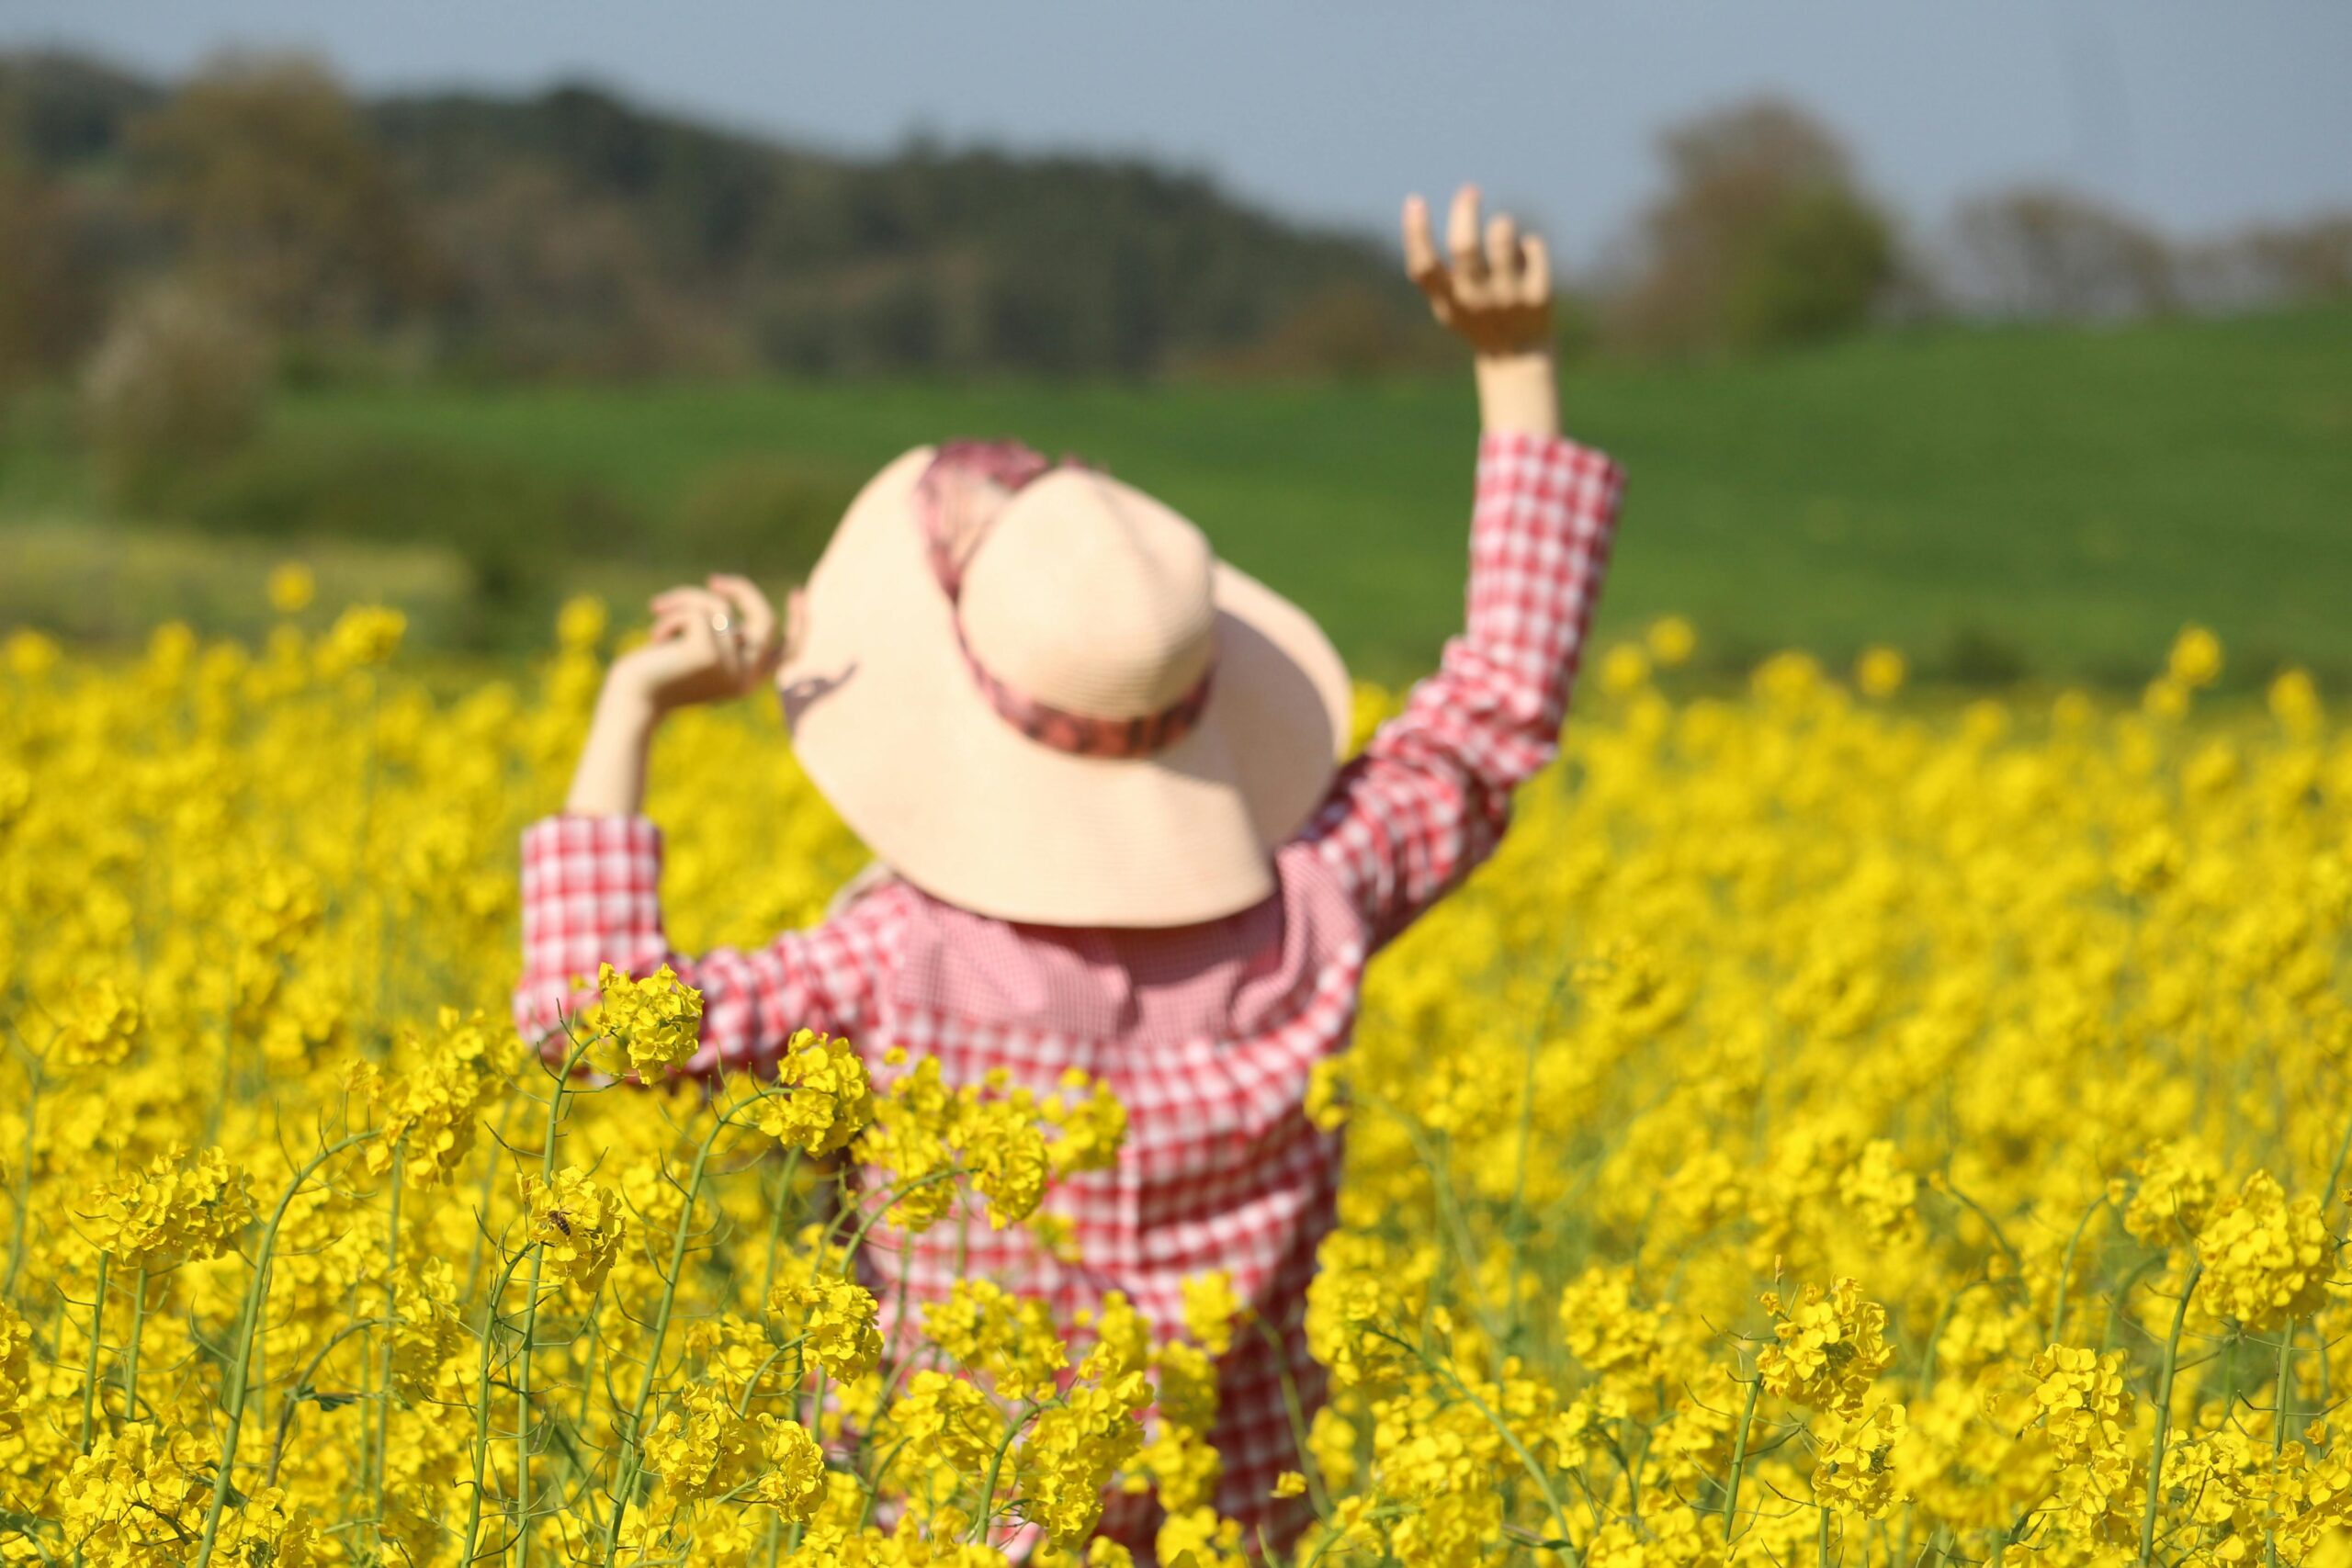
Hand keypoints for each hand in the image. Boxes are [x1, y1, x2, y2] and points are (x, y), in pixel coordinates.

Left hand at [607, 574, 788, 716]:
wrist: (629, 700)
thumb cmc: (656, 673)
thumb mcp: (694, 649)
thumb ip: (718, 633)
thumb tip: (726, 599)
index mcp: (747, 679)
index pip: (788, 652)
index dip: (800, 621)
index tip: (797, 593)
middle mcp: (746, 677)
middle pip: (765, 620)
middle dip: (743, 591)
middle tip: (714, 581)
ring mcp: (730, 668)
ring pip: (720, 608)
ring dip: (685, 601)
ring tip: (658, 613)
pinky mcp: (707, 657)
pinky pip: (698, 613)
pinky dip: (672, 614)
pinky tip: (654, 637)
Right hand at [1402, 185, 1552, 357]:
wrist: (1518, 359)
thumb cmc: (1477, 318)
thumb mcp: (1448, 303)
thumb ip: (1435, 271)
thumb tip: (1435, 205)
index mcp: (1448, 302)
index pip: (1423, 267)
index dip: (1416, 233)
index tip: (1415, 201)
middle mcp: (1476, 301)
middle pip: (1464, 248)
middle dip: (1464, 211)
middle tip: (1469, 190)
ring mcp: (1508, 299)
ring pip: (1502, 239)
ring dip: (1502, 225)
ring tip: (1502, 229)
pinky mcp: (1539, 295)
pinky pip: (1533, 246)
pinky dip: (1529, 245)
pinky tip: (1528, 258)